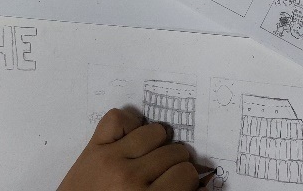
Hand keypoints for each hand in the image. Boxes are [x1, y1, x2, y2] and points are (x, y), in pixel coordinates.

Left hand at [58, 108, 200, 190]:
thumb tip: (209, 184)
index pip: (187, 174)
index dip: (187, 180)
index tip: (180, 185)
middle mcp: (130, 178)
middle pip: (174, 152)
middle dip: (175, 163)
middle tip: (164, 174)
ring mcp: (110, 159)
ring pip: (155, 131)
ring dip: (157, 143)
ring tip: (150, 156)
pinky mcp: (93, 148)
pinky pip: (118, 117)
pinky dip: (128, 123)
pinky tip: (130, 140)